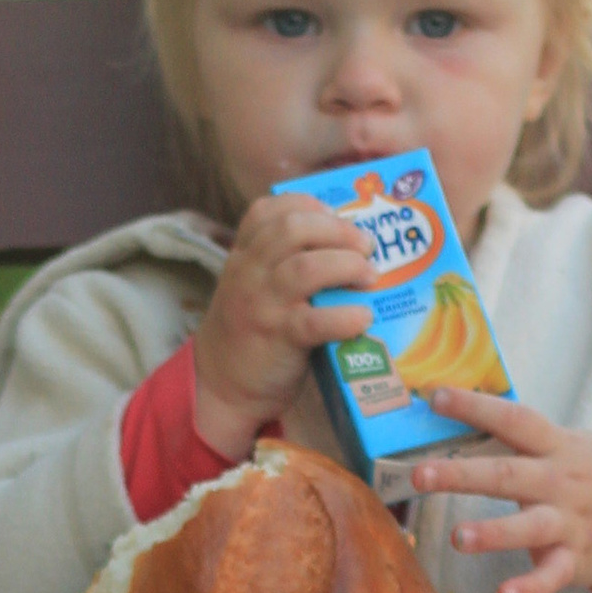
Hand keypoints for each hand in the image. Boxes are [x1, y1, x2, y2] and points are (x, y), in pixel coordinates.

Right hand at [191, 194, 378, 457]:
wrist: (222, 386)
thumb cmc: (251, 332)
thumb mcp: (252, 287)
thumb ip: (283, 264)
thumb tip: (348, 248)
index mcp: (243, 255)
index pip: (268, 210)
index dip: (308, 206)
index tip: (335, 215)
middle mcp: (249, 273)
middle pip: (293, 229)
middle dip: (338, 230)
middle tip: (367, 247)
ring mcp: (262, 304)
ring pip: (306, 268)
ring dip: (348, 266)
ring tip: (370, 277)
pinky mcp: (279, 338)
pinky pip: (316, 321)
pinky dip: (346, 317)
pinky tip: (363, 318)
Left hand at [407, 391, 591, 592]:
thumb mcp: (569, 446)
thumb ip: (524, 440)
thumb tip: (464, 421)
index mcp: (556, 447)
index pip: (513, 420)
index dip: (475, 407)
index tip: (435, 397)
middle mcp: (560, 482)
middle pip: (509, 474)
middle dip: (463, 475)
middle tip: (420, 476)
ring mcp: (570, 522)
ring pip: (529, 527)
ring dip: (494, 533)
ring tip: (458, 538)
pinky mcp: (578, 560)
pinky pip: (553, 576)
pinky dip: (531, 587)